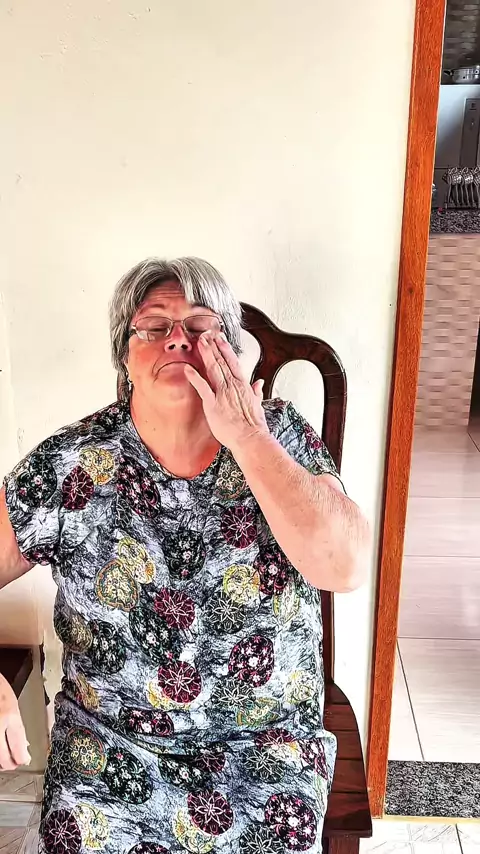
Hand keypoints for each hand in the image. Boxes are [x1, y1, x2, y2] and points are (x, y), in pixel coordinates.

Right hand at [0, 674, 29, 769]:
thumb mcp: (14, 705)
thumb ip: (18, 727)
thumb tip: (23, 748)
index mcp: (10, 715)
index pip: (19, 748)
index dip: (21, 758)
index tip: (22, 759)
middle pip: (4, 760)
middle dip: (9, 764)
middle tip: (12, 762)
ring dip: (0, 760)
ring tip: (3, 756)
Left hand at [184, 332, 268, 450]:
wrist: (250, 438)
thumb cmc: (253, 425)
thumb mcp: (258, 404)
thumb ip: (256, 391)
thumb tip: (259, 383)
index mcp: (243, 385)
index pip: (233, 362)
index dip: (225, 349)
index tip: (220, 339)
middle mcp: (232, 386)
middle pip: (221, 361)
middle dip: (213, 346)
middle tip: (206, 334)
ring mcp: (222, 393)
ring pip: (213, 368)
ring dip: (206, 354)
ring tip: (200, 342)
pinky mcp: (213, 404)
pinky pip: (202, 387)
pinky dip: (194, 376)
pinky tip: (187, 368)